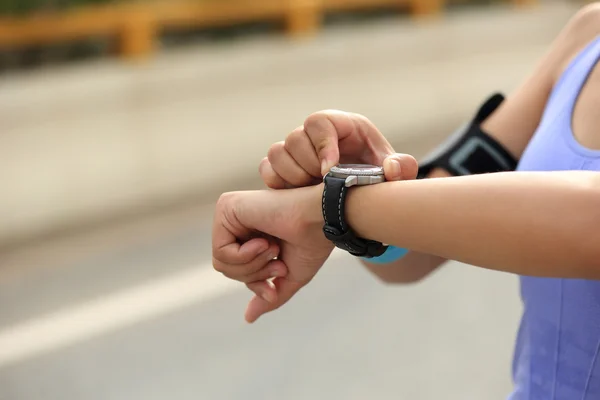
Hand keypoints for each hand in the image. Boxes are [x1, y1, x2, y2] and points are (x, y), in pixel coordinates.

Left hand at [212, 184, 328, 322]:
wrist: (321, 220)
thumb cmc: (311, 242)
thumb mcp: (288, 276)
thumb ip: (268, 294)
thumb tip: (248, 318)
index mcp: (249, 232)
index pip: (235, 269)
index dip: (256, 280)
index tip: (280, 273)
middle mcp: (235, 220)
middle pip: (225, 267)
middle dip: (255, 273)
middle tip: (278, 263)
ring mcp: (228, 211)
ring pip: (220, 262)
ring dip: (253, 265)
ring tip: (274, 248)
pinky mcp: (226, 206)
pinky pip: (220, 251)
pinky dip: (245, 255)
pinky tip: (264, 242)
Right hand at [259, 110, 417, 188]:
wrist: (363, 188)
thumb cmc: (379, 173)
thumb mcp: (395, 171)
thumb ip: (401, 168)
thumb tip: (391, 169)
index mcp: (340, 125)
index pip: (319, 122)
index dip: (321, 145)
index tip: (329, 171)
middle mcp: (314, 133)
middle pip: (294, 138)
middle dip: (308, 166)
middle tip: (323, 185)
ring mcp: (295, 149)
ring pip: (277, 153)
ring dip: (292, 175)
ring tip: (311, 190)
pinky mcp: (283, 166)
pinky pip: (267, 168)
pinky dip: (277, 182)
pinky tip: (296, 194)